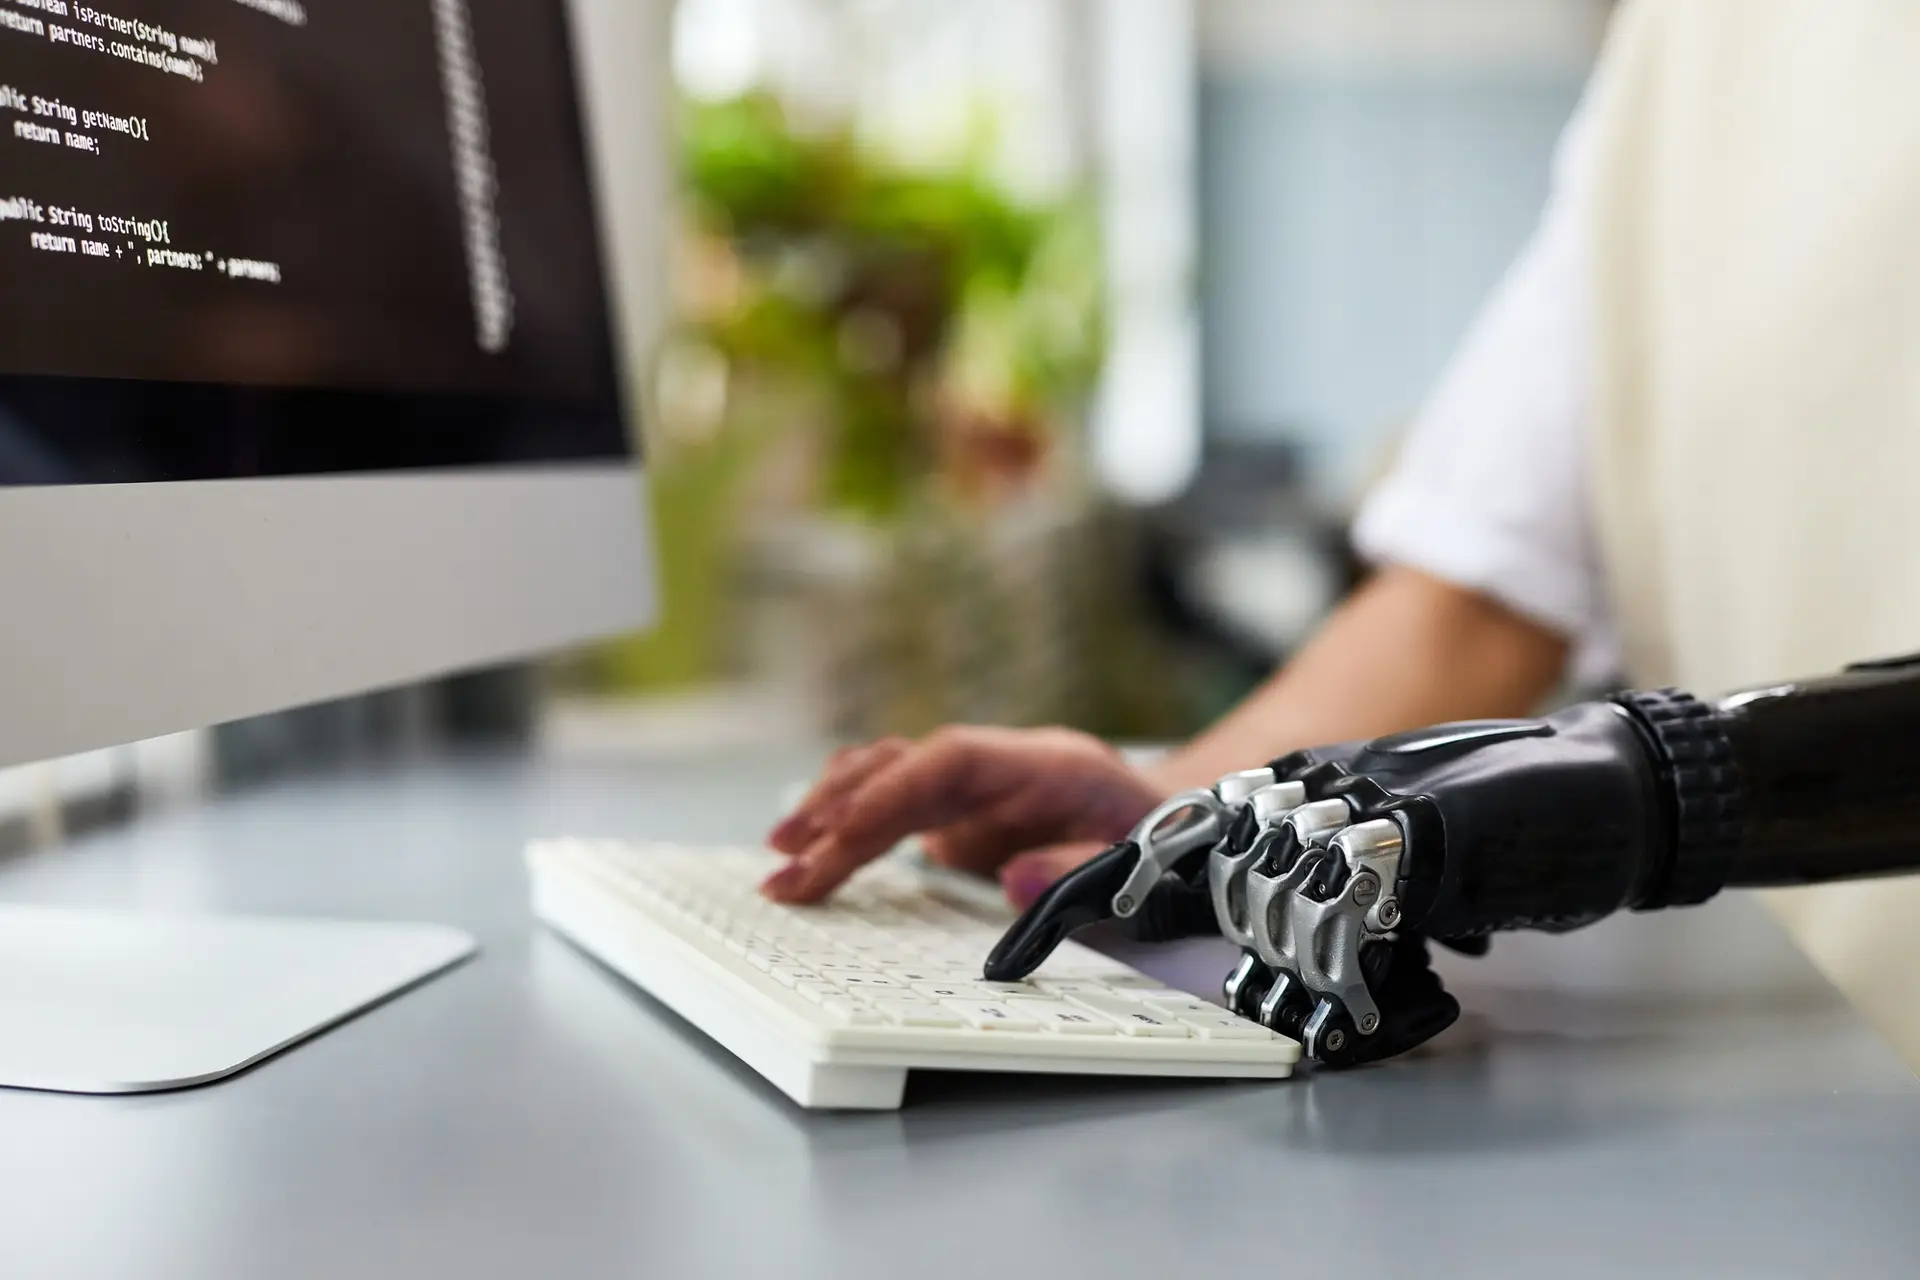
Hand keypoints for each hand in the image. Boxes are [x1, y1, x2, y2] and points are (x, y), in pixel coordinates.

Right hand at [763, 726, 1164, 907]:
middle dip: (839, 812)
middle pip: (904, 766)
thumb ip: (1076, 869)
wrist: (1184, 828)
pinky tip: (813, 847)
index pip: (949, 761)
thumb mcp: (1141, 867)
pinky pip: (897, 802)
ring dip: (832, 809)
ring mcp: (979, 786)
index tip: (840, 838)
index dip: (889, 793)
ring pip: (890, 775)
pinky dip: (852, 819)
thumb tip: (1009, 876)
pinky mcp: (965, 812)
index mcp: (1047, 765)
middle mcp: (1001, 765)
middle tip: (786, 866)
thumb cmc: (1163, 849)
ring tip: (781, 855)